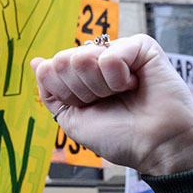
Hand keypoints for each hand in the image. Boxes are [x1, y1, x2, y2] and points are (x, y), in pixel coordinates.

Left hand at [31, 34, 192, 174]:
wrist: (155, 145)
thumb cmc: (120, 137)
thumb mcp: (72, 119)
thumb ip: (50, 90)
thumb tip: (36, 61)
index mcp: (80, 77)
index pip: (49, 69)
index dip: (63, 94)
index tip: (86, 107)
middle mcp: (97, 61)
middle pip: (61, 61)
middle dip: (79, 90)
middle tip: (105, 101)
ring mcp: (118, 51)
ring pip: (82, 56)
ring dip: (98, 86)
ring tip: (121, 93)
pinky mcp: (140, 46)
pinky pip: (109, 55)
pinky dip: (117, 78)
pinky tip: (134, 85)